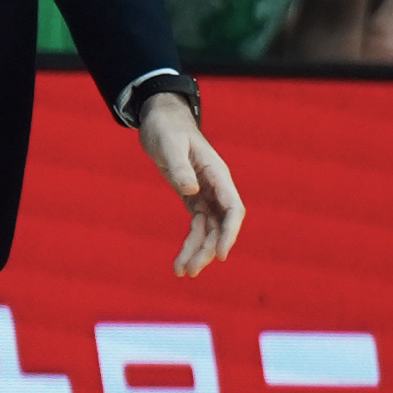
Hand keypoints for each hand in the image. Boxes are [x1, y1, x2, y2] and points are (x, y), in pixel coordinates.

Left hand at [138, 94, 244, 275]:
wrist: (159, 119)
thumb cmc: (166, 127)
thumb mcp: (169, 144)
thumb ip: (180, 166)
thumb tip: (190, 190)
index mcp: (217, 173)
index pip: (233, 207)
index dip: (230, 232)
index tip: (221, 254)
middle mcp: (216, 186)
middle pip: (221, 225)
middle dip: (208, 249)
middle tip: (190, 271)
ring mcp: (206, 194)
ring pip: (209, 230)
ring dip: (198, 252)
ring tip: (182, 272)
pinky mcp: (193, 198)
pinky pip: (196, 226)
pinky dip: (189, 244)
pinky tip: (179, 261)